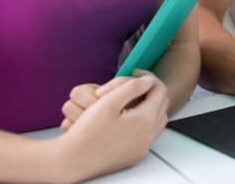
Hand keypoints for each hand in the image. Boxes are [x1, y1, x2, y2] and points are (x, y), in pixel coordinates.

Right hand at [53, 73, 168, 181]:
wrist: (72, 161)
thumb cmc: (87, 132)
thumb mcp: (109, 101)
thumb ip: (132, 86)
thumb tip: (148, 80)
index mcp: (145, 120)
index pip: (160, 91)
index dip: (148, 78)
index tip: (134, 73)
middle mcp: (148, 136)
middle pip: (162, 105)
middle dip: (150, 91)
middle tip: (132, 85)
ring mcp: (142, 148)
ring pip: (157, 120)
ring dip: (149, 107)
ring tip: (130, 99)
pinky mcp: (134, 155)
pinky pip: (148, 134)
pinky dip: (143, 122)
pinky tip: (127, 117)